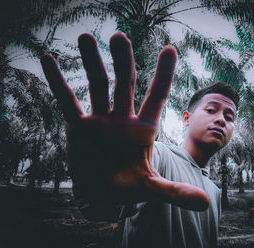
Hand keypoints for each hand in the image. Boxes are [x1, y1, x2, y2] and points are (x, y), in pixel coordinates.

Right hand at [40, 32, 209, 210]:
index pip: (156, 97)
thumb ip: (176, 193)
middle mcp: (123, 119)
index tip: (170, 49)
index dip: (163, 75)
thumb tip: (205, 204)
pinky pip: (67, 101)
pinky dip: (58, 82)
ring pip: (97, 85)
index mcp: (144, 129)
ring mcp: (100, 120)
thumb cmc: (129, 187)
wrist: (102, 195)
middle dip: (123, 61)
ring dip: (92, 62)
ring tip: (86, 37)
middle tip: (119, 37)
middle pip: (126, 83)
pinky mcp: (79, 127)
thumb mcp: (152, 189)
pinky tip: (48, 59)